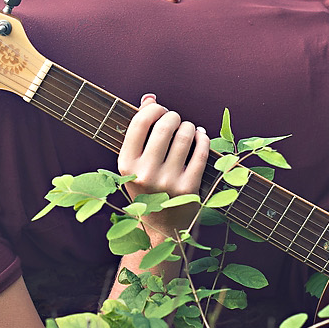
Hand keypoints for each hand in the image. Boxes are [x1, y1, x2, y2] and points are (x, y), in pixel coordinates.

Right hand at [118, 94, 208, 239]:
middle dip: (173, 116)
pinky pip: (201, 152)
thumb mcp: (135, 163)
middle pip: (165, 126)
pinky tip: (200, 137)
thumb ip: (140, 129)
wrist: (161, 230)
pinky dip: (202, 138)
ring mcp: (168, 183)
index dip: (154, 109)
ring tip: (187, 129)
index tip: (160, 111)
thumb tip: (150, 97)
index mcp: (126, 165)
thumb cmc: (148, 187)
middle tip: (175, 120)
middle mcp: (145, 174)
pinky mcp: (190, 189)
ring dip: (188, 126)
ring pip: (185, 136)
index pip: (140, 122)